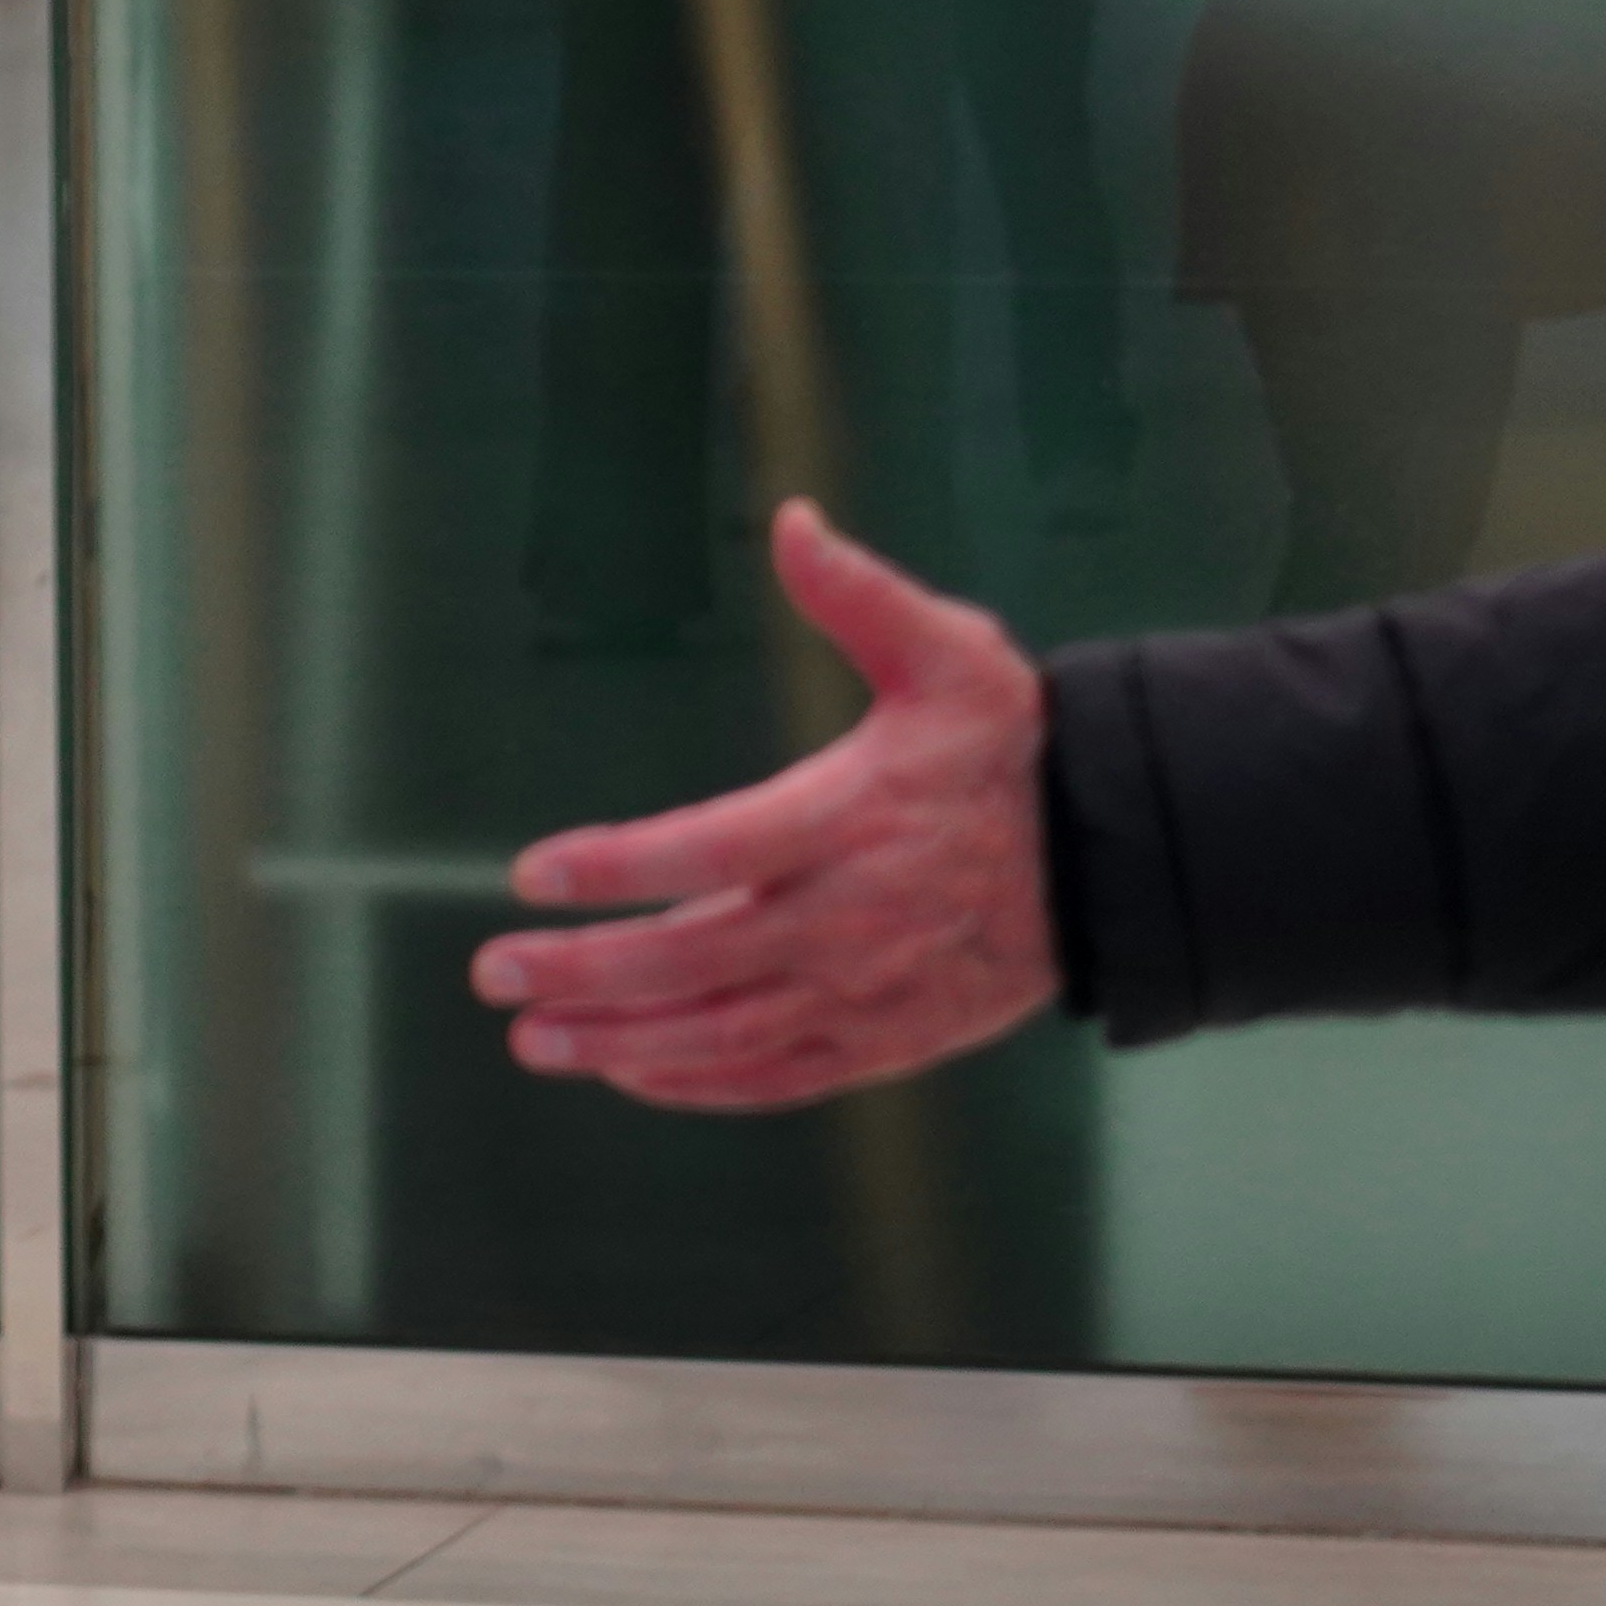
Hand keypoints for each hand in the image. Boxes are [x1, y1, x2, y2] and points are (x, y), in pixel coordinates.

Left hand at [465, 502, 1057, 1108]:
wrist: (1110, 858)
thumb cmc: (1011, 746)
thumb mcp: (950, 652)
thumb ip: (859, 595)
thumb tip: (793, 519)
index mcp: (849, 819)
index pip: (708, 850)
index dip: (617, 868)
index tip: (535, 872)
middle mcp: (849, 919)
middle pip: (692, 961)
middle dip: (583, 972)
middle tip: (494, 973)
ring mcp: (864, 993)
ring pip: (722, 1034)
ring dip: (620, 1044)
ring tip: (535, 1040)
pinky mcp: (885, 1041)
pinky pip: (776, 1079)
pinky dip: (697, 1085)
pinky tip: (630, 1076)